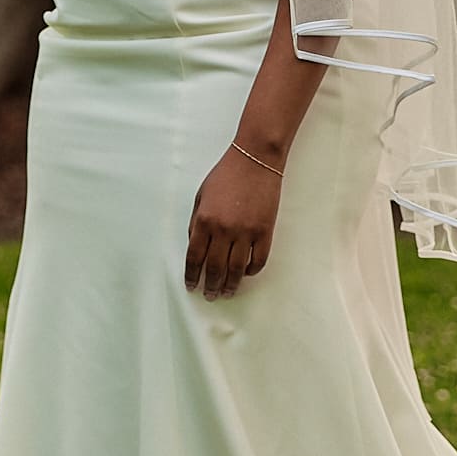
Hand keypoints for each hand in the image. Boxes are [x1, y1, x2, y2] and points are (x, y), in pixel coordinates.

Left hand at [185, 146, 281, 299]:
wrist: (255, 160)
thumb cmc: (226, 175)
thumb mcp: (201, 196)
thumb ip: (195, 222)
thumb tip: (194, 246)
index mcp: (204, 220)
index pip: (194, 257)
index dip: (192, 275)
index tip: (192, 286)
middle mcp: (223, 230)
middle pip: (215, 268)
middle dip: (211, 286)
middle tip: (209, 295)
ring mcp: (246, 232)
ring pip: (236, 270)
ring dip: (230, 285)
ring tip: (227, 293)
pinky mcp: (265, 232)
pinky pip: (258, 260)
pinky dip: (250, 270)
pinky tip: (245, 274)